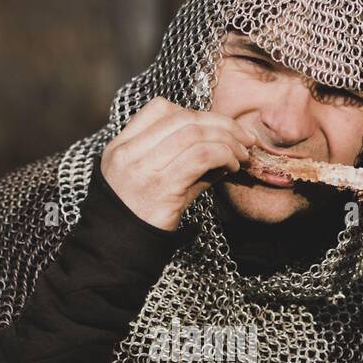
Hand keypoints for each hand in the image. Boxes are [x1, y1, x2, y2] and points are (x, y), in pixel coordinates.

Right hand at [100, 96, 254, 230]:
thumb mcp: (153, 182)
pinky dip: (224, 155)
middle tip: (243, 137)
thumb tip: (223, 148)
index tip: (215, 129)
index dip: (195, 113)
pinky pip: (201, 156)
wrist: (118, 253)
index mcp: (121, 147)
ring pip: (195, 134)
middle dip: (221, 123)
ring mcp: (143, 168)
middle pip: (183, 118)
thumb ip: (181, 161)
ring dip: (227, 140)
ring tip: (242, 154)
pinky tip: (232, 166)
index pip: (159, 109)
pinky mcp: (162, 186)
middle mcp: (129, 153)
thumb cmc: (140, 219)